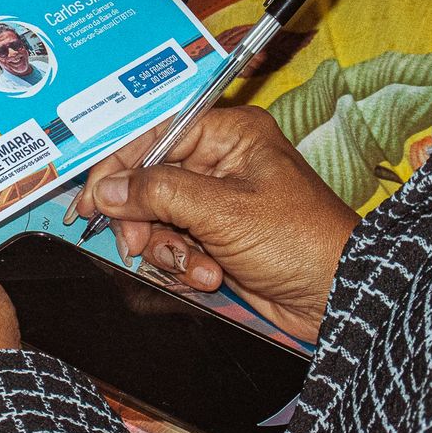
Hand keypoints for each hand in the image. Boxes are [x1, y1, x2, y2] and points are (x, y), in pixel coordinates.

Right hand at [69, 105, 357, 341]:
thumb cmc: (301, 241)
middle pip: (149, 180)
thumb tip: (109, 189)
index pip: (154, 135)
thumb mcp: (224, 211)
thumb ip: (159, 193)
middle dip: (143, 218)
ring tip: (199, 267)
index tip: (95, 199)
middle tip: (138, 243)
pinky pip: (176, 245)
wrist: (336, 297)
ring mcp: (218, 202)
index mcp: (229, 134)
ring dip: (168, 248)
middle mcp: (221, 162)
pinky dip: (185, 264)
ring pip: (158, 217)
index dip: (119, 167)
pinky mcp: (217, 238)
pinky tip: (211, 276)